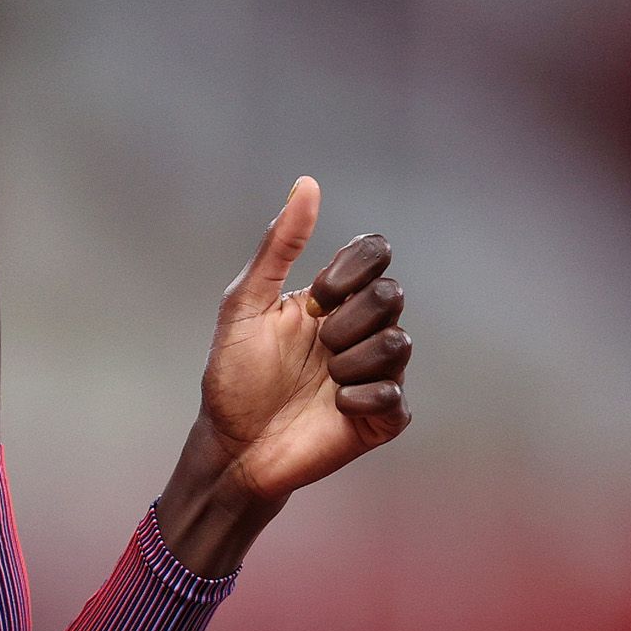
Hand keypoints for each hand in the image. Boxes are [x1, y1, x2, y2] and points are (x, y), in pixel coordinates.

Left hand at [199, 177, 411, 505]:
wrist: (232, 447)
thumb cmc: (233, 377)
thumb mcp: (245, 305)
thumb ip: (278, 246)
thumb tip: (308, 183)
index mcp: (333, 298)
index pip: (375, 253)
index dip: (351, 270)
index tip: (315, 299)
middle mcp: (360, 330)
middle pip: (392, 294)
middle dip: (346, 320)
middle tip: (316, 347)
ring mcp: (375, 373)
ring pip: (399, 343)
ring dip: (351, 360)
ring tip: (322, 380)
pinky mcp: (382, 417)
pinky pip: (394, 394)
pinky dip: (360, 398)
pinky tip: (334, 408)